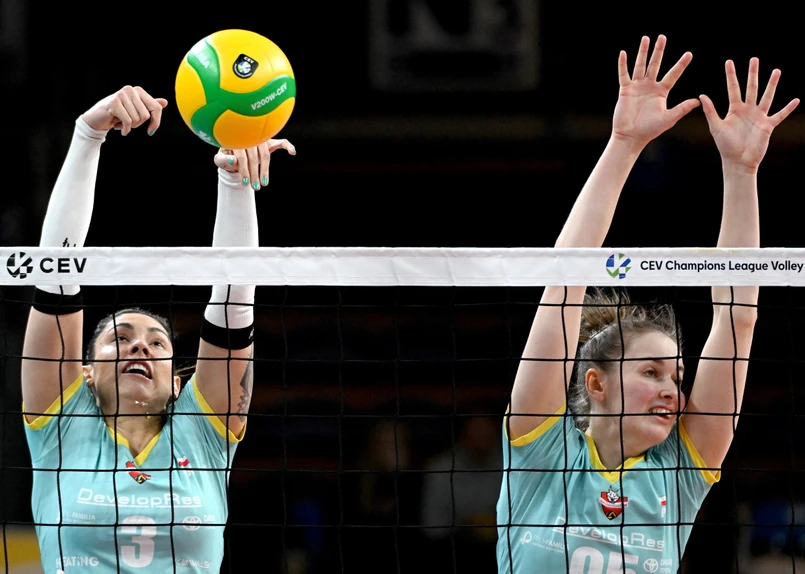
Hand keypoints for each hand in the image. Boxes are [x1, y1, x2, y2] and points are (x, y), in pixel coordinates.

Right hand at [81, 86, 167, 135]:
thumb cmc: (118, 114)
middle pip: (146, 115)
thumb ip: (149, 106)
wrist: (97, 118)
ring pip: (136, 119)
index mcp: (138, 91)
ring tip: (121, 122)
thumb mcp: (135, 110)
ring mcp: (121, 95)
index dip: (156, 122)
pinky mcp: (114, 103)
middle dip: (138, 124)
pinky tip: (118, 128)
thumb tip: (165, 102)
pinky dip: (125, 129)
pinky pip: (128, 121)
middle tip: (128, 123)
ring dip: (130, 126)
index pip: (156, 108)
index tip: (151, 131)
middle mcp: (130, 90)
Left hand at [214, 139, 295, 188]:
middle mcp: (249, 137)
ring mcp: (260, 139)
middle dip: (255, 174)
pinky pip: (280, 142)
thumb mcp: (219, 159)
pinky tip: (293, 152)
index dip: (244, 171)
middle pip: (254, 158)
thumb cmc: (226, 155)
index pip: (242, 157)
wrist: (234, 149)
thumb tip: (232, 160)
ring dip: (265, 170)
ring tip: (264, 183)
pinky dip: (287, 146)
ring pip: (266, 155)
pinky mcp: (269, 141)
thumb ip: (222, 160)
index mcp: (236, 140)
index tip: (245, 183)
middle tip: (255, 188)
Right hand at [612, 35, 699, 148]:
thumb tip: (698, 100)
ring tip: (646, 38)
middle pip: (656, 64)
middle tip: (663, 37)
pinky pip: (624, 75)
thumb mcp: (669, 118)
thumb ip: (682, 108)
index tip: (689, 54)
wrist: (631, 136)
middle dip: (659, 51)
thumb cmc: (650, 130)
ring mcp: (637, 87)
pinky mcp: (625, 90)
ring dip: (643, 52)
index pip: (673, 74)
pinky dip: (623, 64)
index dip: (681, 64)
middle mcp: (650, 86)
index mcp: (661, 92)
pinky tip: (623, 53)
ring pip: (640, 66)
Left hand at [700, 58, 798, 172]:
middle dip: (752, 74)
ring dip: (772, 84)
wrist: (738, 161)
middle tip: (754, 59)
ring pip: (767, 96)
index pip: (732, 88)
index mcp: (734, 109)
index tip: (729, 62)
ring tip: (776, 71)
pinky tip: (796, 100)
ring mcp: (758, 116)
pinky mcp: (768, 125)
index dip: (731, 75)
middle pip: (751, 88)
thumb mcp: (716, 127)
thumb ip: (710, 111)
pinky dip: (788, 108)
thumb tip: (701, 95)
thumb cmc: (725, 146)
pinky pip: (780, 115)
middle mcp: (747, 110)